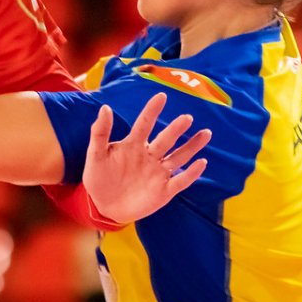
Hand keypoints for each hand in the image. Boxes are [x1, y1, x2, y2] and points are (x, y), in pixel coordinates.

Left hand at [83, 92, 210, 224]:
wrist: (102, 206)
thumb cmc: (98, 177)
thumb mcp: (95, 154)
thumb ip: (100, 132)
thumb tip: (105, 107)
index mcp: (133, 145)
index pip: (145, 124)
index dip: (152, 110)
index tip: (162, 96)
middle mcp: (149, 156)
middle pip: (166, 140)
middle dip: (176, 129)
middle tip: (187, 117)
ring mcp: (158, 173)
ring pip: (179, 157)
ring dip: (192, 146)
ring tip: (206, 133)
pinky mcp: (164, 191)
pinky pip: (181, 181)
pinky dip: (191, 173)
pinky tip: (201, 163)